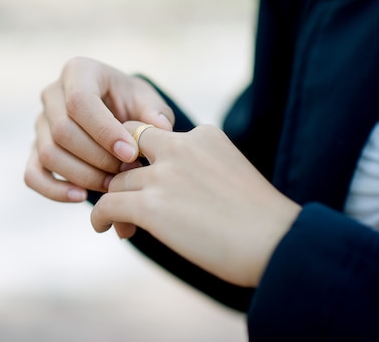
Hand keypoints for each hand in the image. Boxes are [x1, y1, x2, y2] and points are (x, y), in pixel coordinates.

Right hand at [24, 57, 174, 202]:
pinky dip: (54, 190)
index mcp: (79, 72)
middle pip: (62, 131)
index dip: (104, 131)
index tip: (131, 153)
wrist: (116, 113)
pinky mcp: (34, 150)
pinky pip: (33, 175)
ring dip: (82, 175)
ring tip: (114, 184)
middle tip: (127, 171)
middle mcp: (52, 94)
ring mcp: (40, 123)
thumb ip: (154, 114)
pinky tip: (81, 196)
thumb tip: (158, 128)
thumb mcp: (147, 102)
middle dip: (97, 157)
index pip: (80, 101)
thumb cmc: (132, 104)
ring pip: (49, 154)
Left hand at [91, 122, 300, 287]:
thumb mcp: (229, 172)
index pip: (156, 133)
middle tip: (123, 192)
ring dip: (113, 200)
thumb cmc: (260, 219)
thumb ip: (198, 166)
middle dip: (122, 169)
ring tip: (117, 221)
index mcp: (203, 135)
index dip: (143, 153)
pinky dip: (101, 216)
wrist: (277, 244)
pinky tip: (103, 227)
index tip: (142, 174)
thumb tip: (169, 186)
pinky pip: (108, 205)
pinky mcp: (150, 205)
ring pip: (117, 181)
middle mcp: (180, 147)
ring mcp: (164, 175)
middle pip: (128, 149)